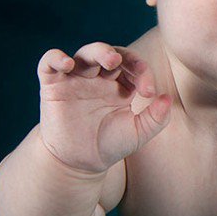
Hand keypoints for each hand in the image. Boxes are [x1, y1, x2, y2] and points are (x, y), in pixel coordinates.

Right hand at [37, 42, 171, 173]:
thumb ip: (156, 118)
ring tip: (110, 60)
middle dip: (120, 55)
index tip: (148, 92)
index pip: (132, 66)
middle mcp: (98, 78)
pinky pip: (49, 63)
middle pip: (109, 53)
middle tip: (125, 64)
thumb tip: (167, 98)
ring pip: (85, 54)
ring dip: (98, 52)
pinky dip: (55, 58)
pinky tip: (67, 63)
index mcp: (120, 85)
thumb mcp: (138, 133)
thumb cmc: (109, 145)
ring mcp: (76, 80)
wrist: (80, 163)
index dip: (143, 72)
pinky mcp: (53, 86)